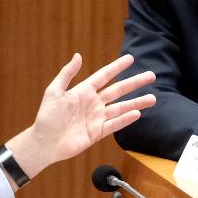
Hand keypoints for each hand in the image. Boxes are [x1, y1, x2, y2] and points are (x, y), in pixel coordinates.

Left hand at [7, 54, 155, 178]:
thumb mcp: (54, 91)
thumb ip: (67, 74)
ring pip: (121, 108)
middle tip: (151, 75)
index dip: (117, 67)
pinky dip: (126, 119)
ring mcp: (96, 118)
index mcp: (83, 91)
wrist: (44, 142)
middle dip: (134, 83)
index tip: (130, 59)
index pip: (104, 76)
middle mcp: (93, 103)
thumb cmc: (46, 116)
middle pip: (118, 90)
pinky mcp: (97, 132)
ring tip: (152, 98)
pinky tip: (137, 113)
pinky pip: (114, 124)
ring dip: (137, 102)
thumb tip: (78, 55)